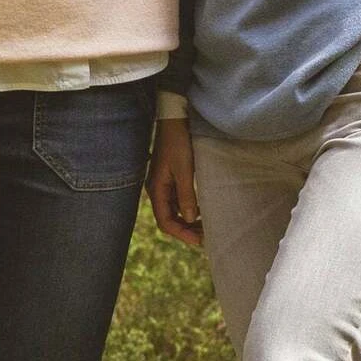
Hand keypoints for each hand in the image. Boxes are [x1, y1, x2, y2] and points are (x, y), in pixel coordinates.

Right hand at [146, 118, 202, 246]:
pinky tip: (199, 210)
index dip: (181, 234)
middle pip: (168, 218)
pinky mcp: (170, 177)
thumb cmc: (178, 143)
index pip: (165, 221)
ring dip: (187, 220)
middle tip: (204, 237)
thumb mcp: (184, 169)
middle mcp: (157, 189)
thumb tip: (189, 219)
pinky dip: (187, 208)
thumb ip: (186, 195)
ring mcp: (163, 183)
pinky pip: (177, 199)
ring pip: (174, 210)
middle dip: (185, 230)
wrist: (174, 120)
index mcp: (156, 189)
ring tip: (204, 226)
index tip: (198, 240)